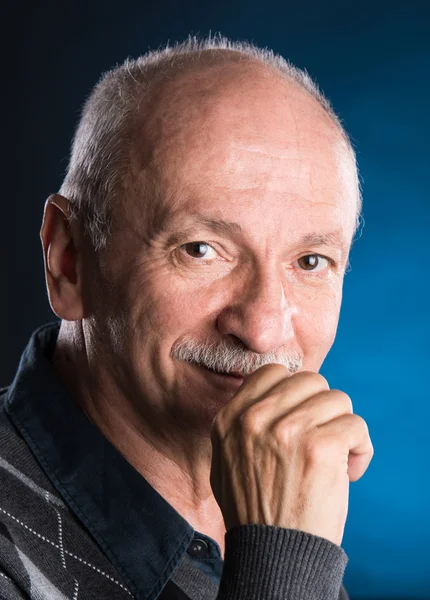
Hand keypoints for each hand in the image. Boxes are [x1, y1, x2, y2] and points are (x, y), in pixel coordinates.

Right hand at [210, 365, 373, 545]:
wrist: (272, 554)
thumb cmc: (253, 510)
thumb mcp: (225, 460)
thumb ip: (241, 424)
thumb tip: (273, 395)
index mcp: (231, 418)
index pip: (273, 372)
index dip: (295, 391)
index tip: (303, 417)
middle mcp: (255, 418)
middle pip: (310, 381)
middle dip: (323, 409)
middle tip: (322, 439)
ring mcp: (287, 430)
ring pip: (337, 399)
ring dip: (343, 427)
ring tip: (338, 458)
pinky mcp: (320, 447)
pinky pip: (356, 425)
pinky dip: (361, 449)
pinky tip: (350, 471)